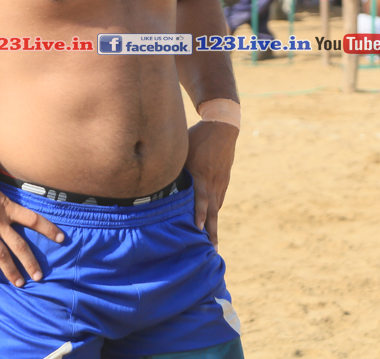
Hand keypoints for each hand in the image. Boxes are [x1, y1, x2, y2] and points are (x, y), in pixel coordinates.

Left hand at [186, 120, 237, 246]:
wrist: (223, 127)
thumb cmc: (198, 137)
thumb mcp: (183, 149)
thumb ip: (174, 166)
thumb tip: (155, 179)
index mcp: (202, 176)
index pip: (201, 199)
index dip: (199, 214)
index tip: (197, 228)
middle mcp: (213, 183)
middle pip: (213, 212)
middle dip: (212, 233)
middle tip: (212, 252)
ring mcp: (220, 183)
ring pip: (216, 209)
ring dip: (214, 227)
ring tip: (212, 245)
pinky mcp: (223, 181)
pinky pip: (218, 200)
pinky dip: (214, 213)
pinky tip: (211, 222)